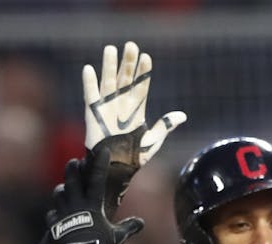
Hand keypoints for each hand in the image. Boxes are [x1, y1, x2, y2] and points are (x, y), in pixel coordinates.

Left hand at [46, 158, 143, 243]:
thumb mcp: (117, 237)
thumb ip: (129, 228)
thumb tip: (141, 223)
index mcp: (92, 204)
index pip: (97, 178)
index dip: (100, 162)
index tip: (103, 150)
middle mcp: (75, 203)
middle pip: (71, 178)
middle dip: (72, 168)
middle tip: (73, 162)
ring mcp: (62, 212)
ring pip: (59, 193)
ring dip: (63, 190)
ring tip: (65, 190)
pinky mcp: (53, 223)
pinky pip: (52, 214)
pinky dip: (55, 214)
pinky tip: (58, 216)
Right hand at [82, 41, 186, 215]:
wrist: (116, 169)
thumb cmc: (133, 157)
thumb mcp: (152, 141)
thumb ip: (164, 126)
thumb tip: (182, 115)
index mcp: (136, 110)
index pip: (141, 86)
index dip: (143, 72)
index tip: (147, 57)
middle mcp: (121, 105)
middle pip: (125, 79)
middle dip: (128, 63)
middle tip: (131, 46)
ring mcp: (106, 108)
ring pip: (108, 82)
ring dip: (109, 66)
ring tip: (111, 49)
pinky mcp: (93, 114)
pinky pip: (90, 96)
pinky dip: (89, 83)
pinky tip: (89, 69)